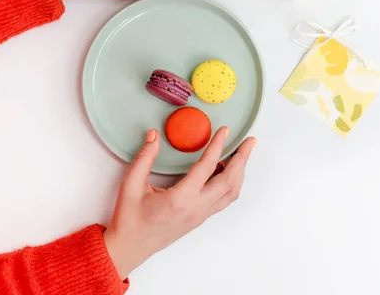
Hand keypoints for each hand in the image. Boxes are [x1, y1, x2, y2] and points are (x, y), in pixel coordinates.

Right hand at [103, 127, 255, 278]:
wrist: (130, 247)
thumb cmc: (129, 219)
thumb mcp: (131, 185)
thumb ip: (144, 158)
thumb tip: (154, 136)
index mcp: (180, 199)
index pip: (206, 167)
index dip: (218, 146)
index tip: (225, 131)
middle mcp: (196, 208)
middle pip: (230, 181)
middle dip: (242, 158)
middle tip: (250, 141)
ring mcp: (200, 215)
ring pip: (231, 193)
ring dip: (240, 171)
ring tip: (241, 153)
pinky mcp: (200, 218)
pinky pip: (224, 200)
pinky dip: (232, 183)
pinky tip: (226, 171)